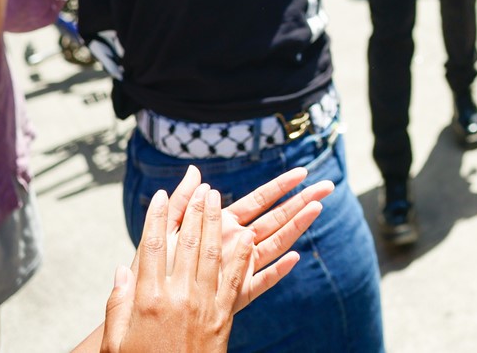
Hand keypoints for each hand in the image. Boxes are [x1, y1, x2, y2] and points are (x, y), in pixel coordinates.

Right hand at [101, 186, 248, 352]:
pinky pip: (235, 279)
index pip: (153, 247)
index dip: (157, 218)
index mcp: (148, 299)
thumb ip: (118, 303)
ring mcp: (204, 305)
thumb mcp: (116, 340)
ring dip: (217, 222)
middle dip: (195, 211)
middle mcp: (178, 296)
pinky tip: (248, 235)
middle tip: (202, 187)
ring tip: (219, 199)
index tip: (160, 196)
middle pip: (188, 243)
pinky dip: (243, 255)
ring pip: (213, 253)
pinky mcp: (223, 316)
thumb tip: (121, 270)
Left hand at [161, 164, 330, 309]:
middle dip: (302, 201)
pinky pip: (260, 282)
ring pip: (275, 244)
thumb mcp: (166, 230)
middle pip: (276, 218)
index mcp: (223, 225)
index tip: (302, 172)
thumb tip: (194, 171)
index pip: (259, 200)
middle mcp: (236, 244)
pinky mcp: (236, 295)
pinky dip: (277, 272)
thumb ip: (182, 202)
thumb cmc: (155, 268)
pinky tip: (295, 259)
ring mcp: (239, 268)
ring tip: (318, 209)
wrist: (148, 305)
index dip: (281, 186)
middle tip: (328, 186)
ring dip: (296, 227)